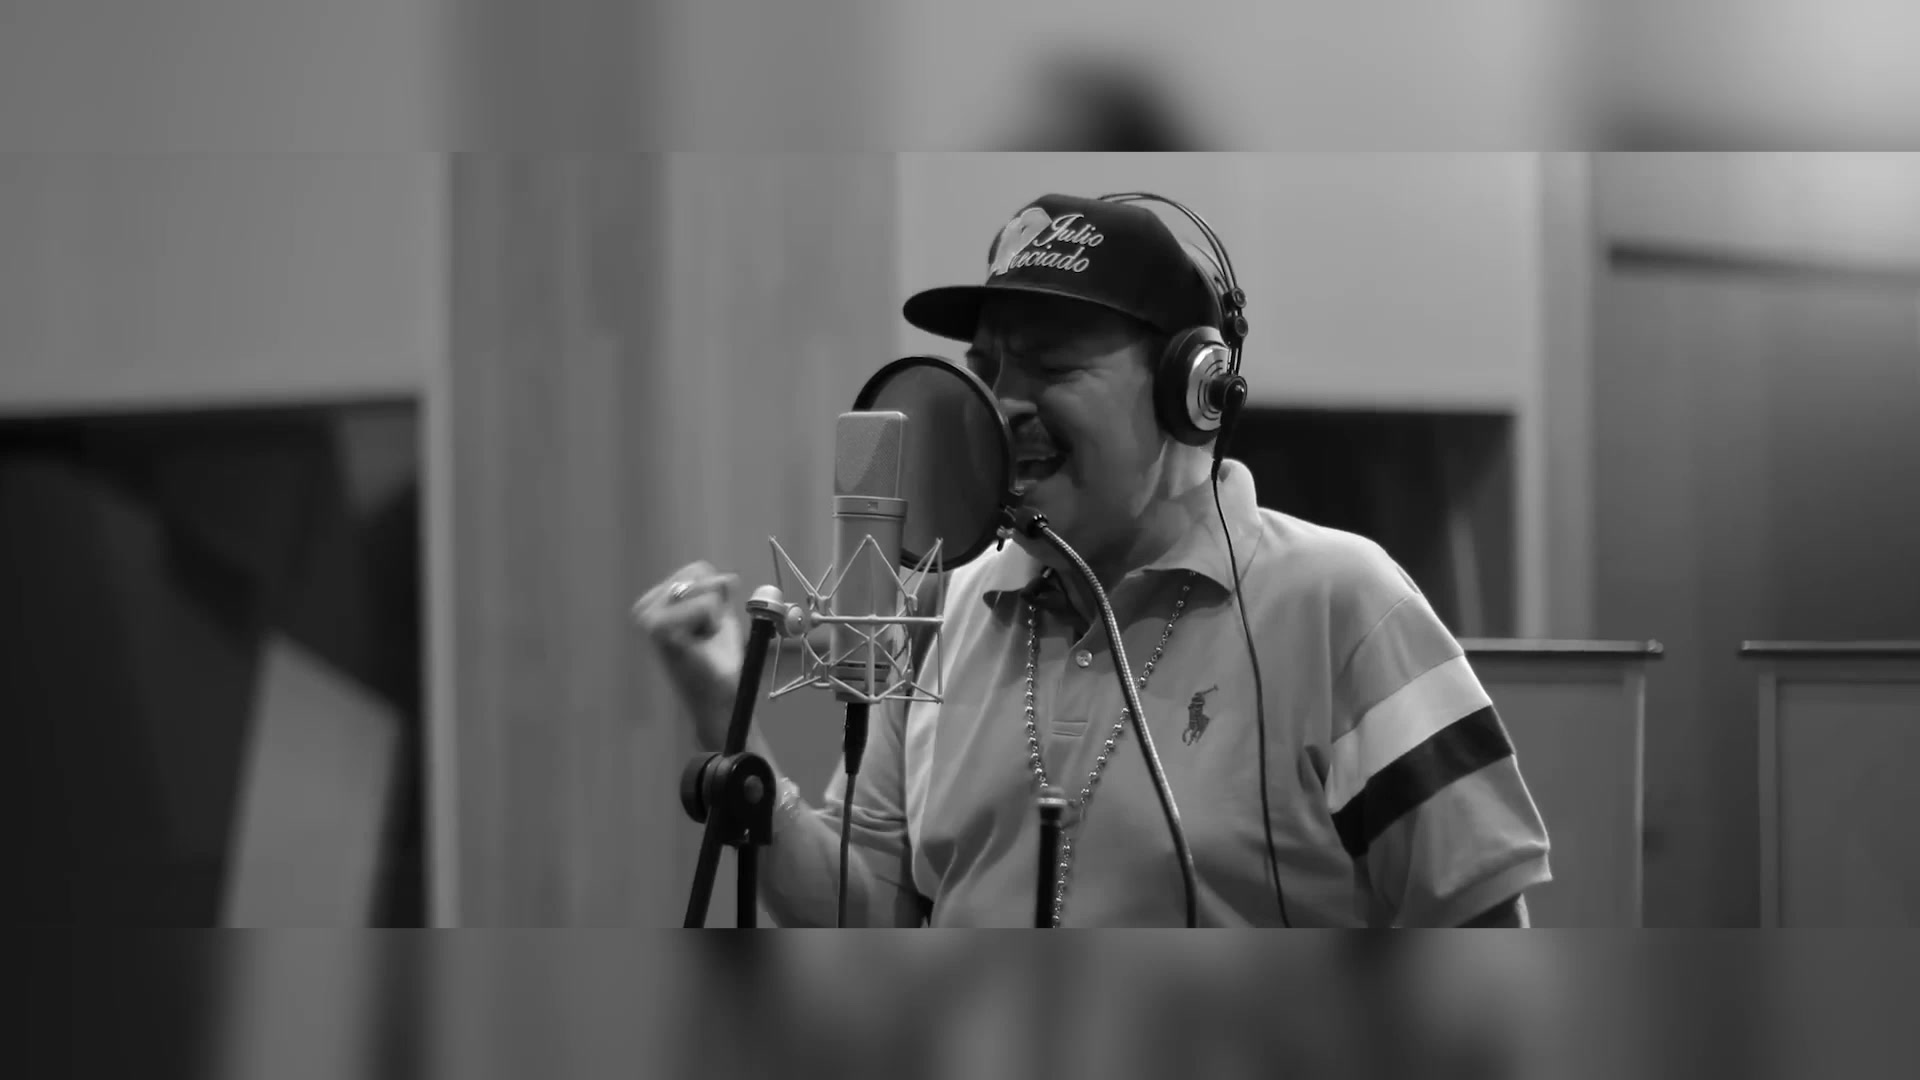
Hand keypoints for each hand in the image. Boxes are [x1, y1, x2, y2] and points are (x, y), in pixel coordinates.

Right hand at [632, 561, 743, 749]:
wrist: (718, 699)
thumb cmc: (718, 662)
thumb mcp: (721, 617)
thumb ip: (719, 592)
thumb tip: (726, 578)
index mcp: (654, 603)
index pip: (697, 570)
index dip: (715, 595)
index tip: (708, 627)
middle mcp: (644, 607)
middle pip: (699, 574)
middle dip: (714, 604)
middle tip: (706, 636)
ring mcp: (648, 617)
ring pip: (705, 590)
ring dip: (715, 616)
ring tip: (703, 642)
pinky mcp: (657, 628)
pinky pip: (706, 604)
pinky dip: (713, 622)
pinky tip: (700, 645)